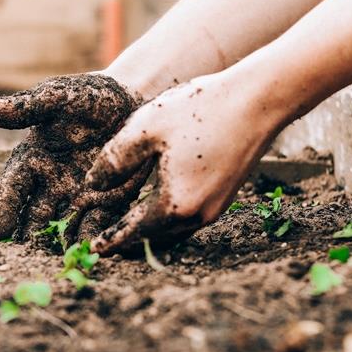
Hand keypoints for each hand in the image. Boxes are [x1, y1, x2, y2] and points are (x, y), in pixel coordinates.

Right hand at [0, 73, 151, 242]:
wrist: (133, 100)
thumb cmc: (89, 96)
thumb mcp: (57, 98)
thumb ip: (24, 108)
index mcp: (33, 159)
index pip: (14, 187)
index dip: (6, 208)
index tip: (0, 231)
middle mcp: (51, 183)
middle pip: (35, 215)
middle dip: (30, 235)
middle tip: (25, 255)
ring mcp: (78, 196)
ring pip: (63, 226)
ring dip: (58, 243)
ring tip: (54, 259)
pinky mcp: (107, 202)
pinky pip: (96, 225)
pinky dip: (90, 238)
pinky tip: (87, 251)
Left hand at [85, 73, 282, 254]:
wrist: (258, 101)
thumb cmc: (200, 110)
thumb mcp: (145, 129)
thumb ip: (114, 160)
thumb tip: (93, 184)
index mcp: (174, 204)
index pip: (134, 232)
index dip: (111, 241)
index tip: (93, 250)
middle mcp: (197, 215)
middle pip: (154, 238)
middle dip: (129, 241)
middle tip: (106, 243)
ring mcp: (215, 208)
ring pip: (173, 231)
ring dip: (149, 232)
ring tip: (128, 228)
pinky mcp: (225, 197)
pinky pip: (188, 219)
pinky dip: (168, 221)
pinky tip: (158, 207)